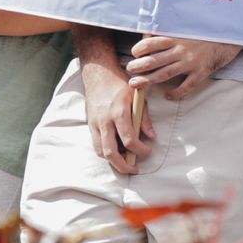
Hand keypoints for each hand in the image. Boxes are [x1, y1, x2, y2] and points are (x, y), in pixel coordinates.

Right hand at [80, 59, 153, 174]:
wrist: (98, 73)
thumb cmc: (119, 83)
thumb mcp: (137, 96)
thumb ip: (143, 118)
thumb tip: (152, 137)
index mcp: (119, 112)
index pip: (129, 140)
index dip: (140, 150)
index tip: (148, 151)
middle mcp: (104, 120)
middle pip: (111, 152)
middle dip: (123, 165)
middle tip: (134, 169)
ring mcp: (95, 123)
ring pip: (100, 151)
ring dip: (113, 161)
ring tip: (125, 162)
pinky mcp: (90, 124)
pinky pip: (96, 144)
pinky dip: (106, 152)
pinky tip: (116, 151)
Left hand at [126, 36, 241, 98]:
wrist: (229, 38)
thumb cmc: (206, 33)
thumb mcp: (186, 28)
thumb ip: (169, 32)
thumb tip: (148, 35)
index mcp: (177, 37)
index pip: (152, 43)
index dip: (140, 49)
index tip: (134, 54)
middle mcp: (182, 50)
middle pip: (155, 60)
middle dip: (139, 66)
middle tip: (129, 71)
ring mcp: (191, 62)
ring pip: (165, 73)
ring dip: (149, 80)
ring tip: (136, 84)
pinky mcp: (201, 72)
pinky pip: (186, 86)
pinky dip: (176, 92)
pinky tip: (168, 95)